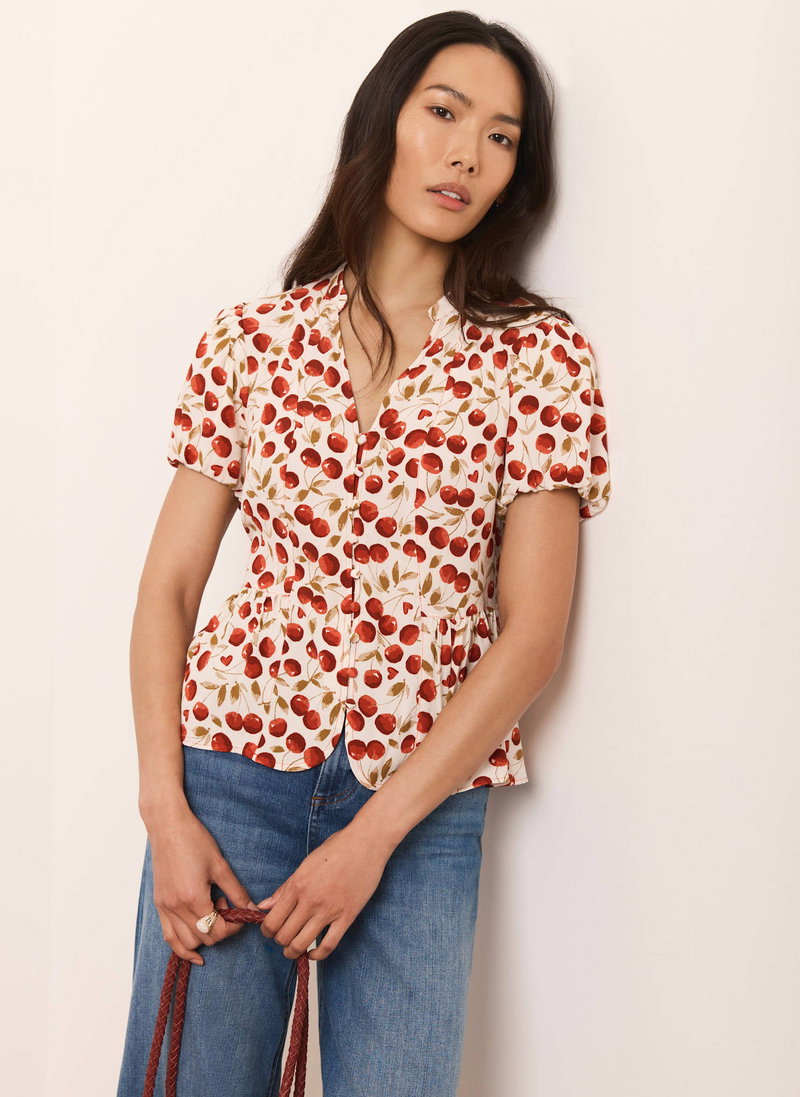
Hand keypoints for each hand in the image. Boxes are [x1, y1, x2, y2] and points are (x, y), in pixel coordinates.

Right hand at [147, 805, 254, 965]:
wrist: (168, 826)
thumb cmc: (195, 840)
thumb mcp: (220, 865)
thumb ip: (236, 890)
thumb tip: (252, 908)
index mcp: (194, 898)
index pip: (218, 930)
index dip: (234, 926)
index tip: (240, 912)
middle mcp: (176, 907)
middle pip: (204, 939)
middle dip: (221, 929)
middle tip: (226, 905)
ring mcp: (165, 908)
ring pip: (185, 943)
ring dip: (203, 937)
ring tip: (211, 913)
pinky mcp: (159, 905)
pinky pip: (169, 937)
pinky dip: (181, 946)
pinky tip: (195, 950)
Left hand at [256, 824, 390, 960]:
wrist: (366, 843)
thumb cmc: (336, 849)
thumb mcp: (305, 864)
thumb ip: (284, 888)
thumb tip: (264, 906)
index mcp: (297, 885)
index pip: (272, 921)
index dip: (267, 932)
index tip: (270, 932)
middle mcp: (310, 900)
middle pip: (284, 936)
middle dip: (280, 942)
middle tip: (283, 940)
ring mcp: (329, 910)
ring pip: (302, 944)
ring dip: (294, 952)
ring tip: (295, 950)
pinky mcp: (347, 916)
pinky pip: (328, 945)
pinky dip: (318, 956)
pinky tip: (313, 954)